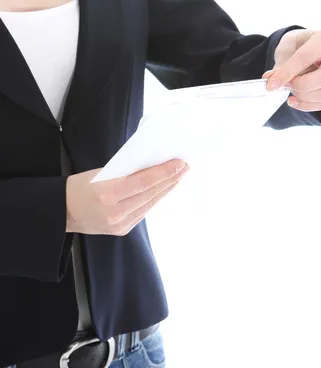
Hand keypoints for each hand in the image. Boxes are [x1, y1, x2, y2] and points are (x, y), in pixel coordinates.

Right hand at [66, 159, 188, 235]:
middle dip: (170, 179)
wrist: (63, 211)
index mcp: (108, 192)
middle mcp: (115, 211)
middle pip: (150, 193)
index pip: (144, 181)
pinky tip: (163, 190)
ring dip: (166, 189)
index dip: (164, 172)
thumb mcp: (101, 172)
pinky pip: (143, 212)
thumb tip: (152, 165)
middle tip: (184, 167)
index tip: (179, 163)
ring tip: (177, 177)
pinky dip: (154, 199)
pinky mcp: (121, 230)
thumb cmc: (81, 185)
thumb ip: (126, 171)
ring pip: (150, 203)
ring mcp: (119, 224)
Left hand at [262, 29, 320, 111]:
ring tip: (288, 89)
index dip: (287, 72)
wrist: (308, 47)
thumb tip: (270, 80)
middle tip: (284, 86)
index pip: (306, 57)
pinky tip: (293, 100)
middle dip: (301, 86)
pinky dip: (306, 105)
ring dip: (302, 97)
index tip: (271, 85)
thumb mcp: (286, 48)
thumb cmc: (298, 45)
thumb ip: (280, 65)